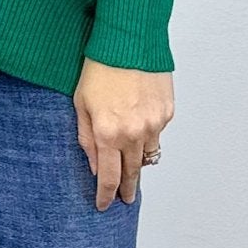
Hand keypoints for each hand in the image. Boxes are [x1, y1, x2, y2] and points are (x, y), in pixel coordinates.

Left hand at [74, 59, 173, 210]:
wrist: (129, 41)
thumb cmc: (99, 68)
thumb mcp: (80, 104)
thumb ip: (86, 139)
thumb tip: (94, 166)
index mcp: (108, 133)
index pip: (109, 177)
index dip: (107, 195)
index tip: (105, 206)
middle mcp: (133, 133)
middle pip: (133, 172)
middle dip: (128, 188)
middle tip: (127, 199)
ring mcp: (153, 123)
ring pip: (149, 155)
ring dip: (140, 163)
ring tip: (134, 170)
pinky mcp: (167, 111)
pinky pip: (158, 133)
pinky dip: (149, 135)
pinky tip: (140, 128)